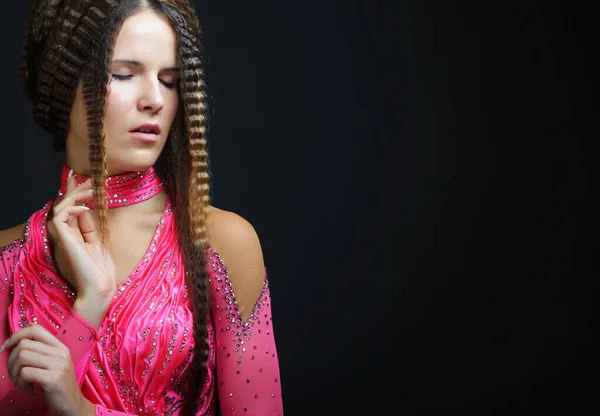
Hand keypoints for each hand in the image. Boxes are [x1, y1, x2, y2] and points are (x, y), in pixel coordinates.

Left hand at [1, 324, 95, 415]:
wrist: (72, 404)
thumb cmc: (58, 384)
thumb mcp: (53, 363)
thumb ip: (40, 352)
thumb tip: (14, 343)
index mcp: (60, 346)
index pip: (35, 329)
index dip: (17, 335)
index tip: (7, 347)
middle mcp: (60, 352)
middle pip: (24, 344)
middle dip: (11, 359)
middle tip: (14, 373)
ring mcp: (58, 365)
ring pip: (22, 357)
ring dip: (14, 372)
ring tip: (20, 382)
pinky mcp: (53, 379)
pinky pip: (25, 373)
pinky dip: (20, 382)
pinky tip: (28, 388)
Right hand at [46, 169, 116, 302]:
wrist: (101, 289)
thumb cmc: (101, 271)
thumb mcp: (98, 244)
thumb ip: (89, 228)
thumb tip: (85, 210)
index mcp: (75, 236)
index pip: (71, 209)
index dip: (73, 193)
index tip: (78, 177)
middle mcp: (67, 235)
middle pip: (65, 206)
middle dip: (77, 190)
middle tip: (91, 180)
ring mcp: (65, 239)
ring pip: (60, 209)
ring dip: (75, 196)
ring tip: (91, 191)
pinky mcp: (65, 242)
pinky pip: (59, 219)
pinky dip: (70, 210)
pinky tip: (84, 208)